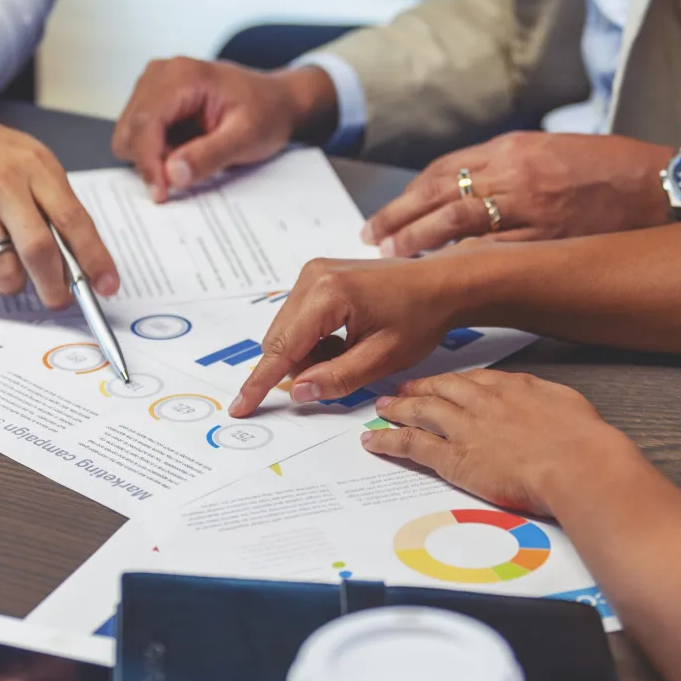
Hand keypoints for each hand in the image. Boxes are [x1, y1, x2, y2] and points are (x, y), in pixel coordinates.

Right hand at [0, 68, 118, 308]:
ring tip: (8, 270)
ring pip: (4, 271)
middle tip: (58, 299)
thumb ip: (50, 199)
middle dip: (55, 288)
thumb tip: (78, 255)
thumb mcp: (24, 157)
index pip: (75, 220)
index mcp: (35, 167)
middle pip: (40, 252)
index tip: (107, 285)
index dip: (95, 258)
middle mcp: (3, 184)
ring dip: (12, 284)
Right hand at [112, 59, 337, 201]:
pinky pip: (138, 134)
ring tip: (191, 154)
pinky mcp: (152, 99)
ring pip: (129, 134)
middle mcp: (160, 73)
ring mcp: (153, 84)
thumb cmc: (266, 112)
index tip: (161, 194)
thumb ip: (209, 156)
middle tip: (186, 172)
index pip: (146, 123)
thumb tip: (172, 174)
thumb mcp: (246, 138)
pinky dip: (156, 150)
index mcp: (183, 75)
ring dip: (153, 156)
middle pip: (130, 130)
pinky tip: (184, 148)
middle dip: (151, 160)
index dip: (148, 162)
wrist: (275, 100)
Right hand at [228, 254, 469, 416]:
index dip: (259, 383)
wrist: (440, 283)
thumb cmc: (420, 316)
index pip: (282, 348)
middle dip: (300, 367)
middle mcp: (312, 277)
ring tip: (351, 353)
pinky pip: (298, 319)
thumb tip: (299, 392)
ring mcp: (312, 273)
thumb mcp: (382, 357)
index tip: (240, 407)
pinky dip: (314, 340)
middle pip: (279, 340)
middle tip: (340, 375)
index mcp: (328, 295)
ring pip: (287, 332)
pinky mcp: (317, 276)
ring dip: (309, 354)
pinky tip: (346, 340)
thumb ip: (338, 378)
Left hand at [362, 369, 631, 516]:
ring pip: (421, 411)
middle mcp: (483, 402)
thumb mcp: (569, 405)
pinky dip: (389, 441)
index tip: (443, 383)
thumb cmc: (584, 442)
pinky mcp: (454, 458)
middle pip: (442, 389)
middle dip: (419, 389)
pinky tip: (374, 442)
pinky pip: (413, 444)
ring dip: (398, 409)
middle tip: (402, 390)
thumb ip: (547, 402)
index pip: (473, 380)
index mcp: (512, 387)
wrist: (578, 463)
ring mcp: (465, 428)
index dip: (452, 382)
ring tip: (381, 409)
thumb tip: (546, 406)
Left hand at [363, 132, 676, 256]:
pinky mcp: (548, 236)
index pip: (444, 170)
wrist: (660, 185)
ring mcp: (530, 205)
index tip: (387, 214)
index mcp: (512, 147)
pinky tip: (438, 272)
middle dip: (400, 217)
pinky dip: (460, 259)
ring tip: (393, 255)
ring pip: (457, 220)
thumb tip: (464, 188)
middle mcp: (514, 172)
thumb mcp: (551, 149)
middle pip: (440, 194)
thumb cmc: (610, 168)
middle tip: (373, 236)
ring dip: (418, 239)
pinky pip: (493, 249)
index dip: (409, 195)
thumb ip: (507, 166)